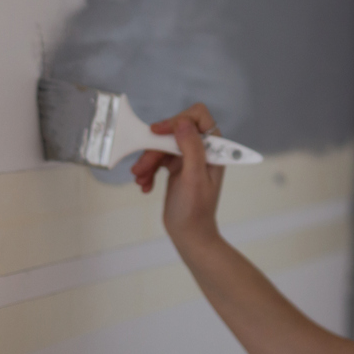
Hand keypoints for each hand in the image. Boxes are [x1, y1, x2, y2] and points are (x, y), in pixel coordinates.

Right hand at [129, 103, 224, 249]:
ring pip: (163, 146)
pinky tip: (145, 184)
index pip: (198, 117)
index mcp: (214, 148)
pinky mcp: (177, 167)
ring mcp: (189, 158)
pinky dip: (150, 170)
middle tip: (141, 167)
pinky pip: (159, 159)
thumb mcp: (194, 178)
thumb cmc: (196, 211)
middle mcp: (203, 150)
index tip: (157, 132)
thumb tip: (183, 123)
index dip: (177, 121)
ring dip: (148, 161)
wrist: (190, 236)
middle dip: (155, 148)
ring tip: (140, 178)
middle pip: (174, 132)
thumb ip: (192, 148)